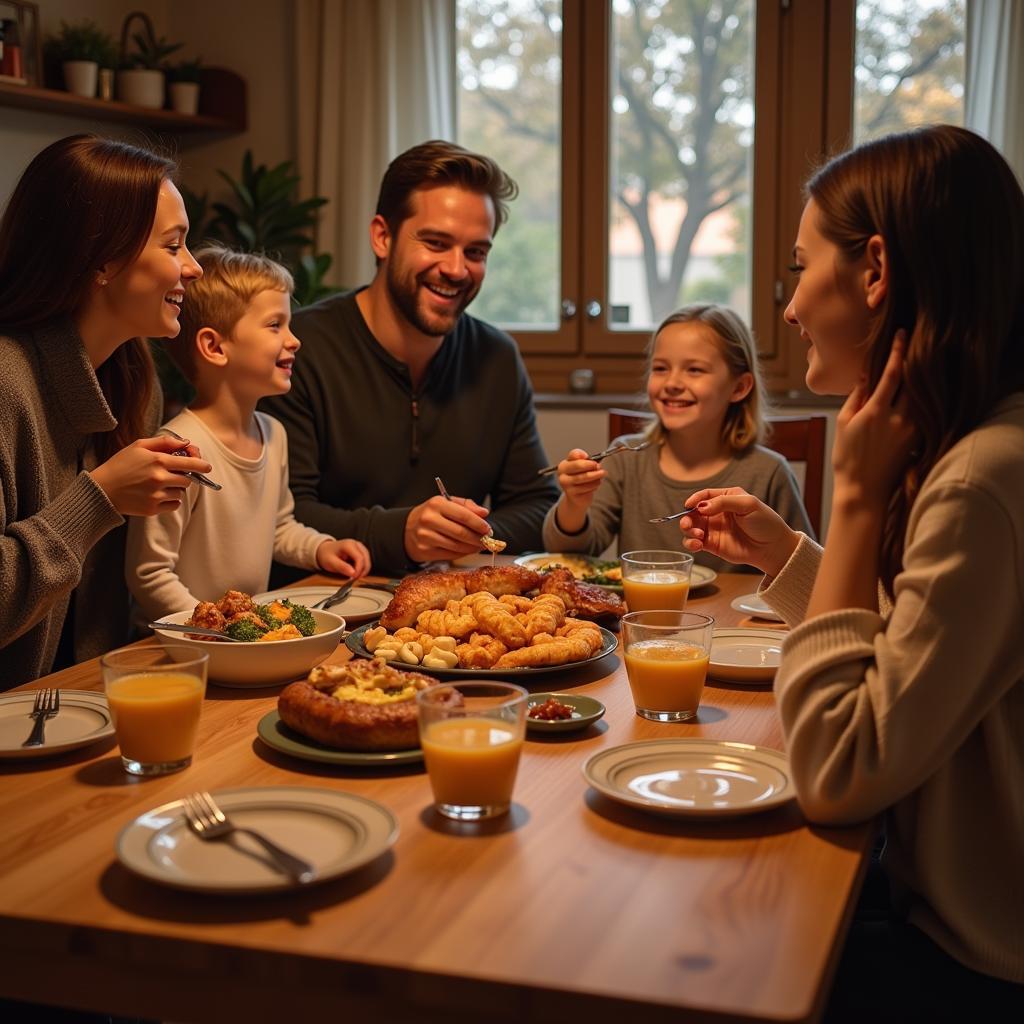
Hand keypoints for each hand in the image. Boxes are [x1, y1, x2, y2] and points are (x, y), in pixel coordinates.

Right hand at [89, 435, 212, 515]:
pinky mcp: (153, 509)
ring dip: (175, 489)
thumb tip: (186, 443)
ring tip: (157, 485)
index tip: (207, 467)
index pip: (190, 463)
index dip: (201, 465)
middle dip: (183, 476)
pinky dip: (170, 501)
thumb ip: (165, 442)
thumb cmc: (120, 465)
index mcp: (157, 460)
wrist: (101, 489)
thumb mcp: (139, 446)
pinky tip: (157, 495)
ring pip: (180, 493)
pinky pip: (174, 505)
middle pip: (187, 479)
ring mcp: (156, 495)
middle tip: (171, 474)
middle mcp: (159, 478)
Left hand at [316, 538, 370, 577]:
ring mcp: (360, 547)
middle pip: (366, 559)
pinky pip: (366, 560)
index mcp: (348, 545)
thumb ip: (342, 567)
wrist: (325, 550)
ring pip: (367, 560)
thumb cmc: (327, 555)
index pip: (359, 558)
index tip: (354, 578)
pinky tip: (356, 572)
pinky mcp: (361, 551)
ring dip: (364, 570)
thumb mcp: (330, 562)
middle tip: (355, 579)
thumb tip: (353, 573)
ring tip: (355, 577)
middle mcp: (356, 544)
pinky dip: (363, 568)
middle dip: (363, 571)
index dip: (359, 569)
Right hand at [404, 493, 490, 562]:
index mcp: (436, 504)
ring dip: (472, 548)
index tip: (488, 529)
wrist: (407, 528)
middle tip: (486, 540)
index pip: (463, 515)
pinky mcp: (424, 550)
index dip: (478, 524)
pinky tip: (467, 550)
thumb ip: (467, 506)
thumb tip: (484, 513)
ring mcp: (425, 536)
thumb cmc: (432, 515)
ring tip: (479, 546)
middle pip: (461, 532)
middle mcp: (429, 519)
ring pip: (456, 545)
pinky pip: (449, 554)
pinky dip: (462, 554)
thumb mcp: (447, 504)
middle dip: (477, 538)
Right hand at [557, 449, 604, 508]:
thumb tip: (584, 455)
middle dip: (592, 466)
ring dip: (596, 476)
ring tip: (602, 475)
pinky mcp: (571, 493)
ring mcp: (566, 484)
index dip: (585, 457)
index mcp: (564, 464)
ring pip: (584, 477)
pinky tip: (596, 484)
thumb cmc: (581, 479)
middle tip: (600, 467)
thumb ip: (582, 458)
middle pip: (578, 465)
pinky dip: (594, 485)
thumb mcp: (582, 466)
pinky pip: (586, 487)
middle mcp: (562, 473)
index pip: (574, 455)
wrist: (578, 497)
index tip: (594, 460)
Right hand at [679, 487, 798, 577]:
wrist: (773, 547)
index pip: (705, 495)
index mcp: (726, 498)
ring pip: (691, 527)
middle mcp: (716, 513)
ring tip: (698, 535)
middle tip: (688, 524)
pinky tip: (697, 544)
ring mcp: (713, 529)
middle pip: (693, 512)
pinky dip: (690, 543)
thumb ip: (724, 502)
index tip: (689, 505)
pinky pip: (694, 542)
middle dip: (687, 517)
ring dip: (688, 530)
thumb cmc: (765, 523)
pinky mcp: (712, 545)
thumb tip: (701, 507)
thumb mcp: (748, 504)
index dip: (695, 499)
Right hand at [831, 332, 918, 508]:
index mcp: (876, 411)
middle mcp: (898, 418)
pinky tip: (920, 391)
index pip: (893, 373)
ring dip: (921, 378)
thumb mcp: (844, 424)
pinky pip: (923, 412)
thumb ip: (857, 397)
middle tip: (919, 342)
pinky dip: (922, 399)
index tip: (903, 333)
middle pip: (914, 380)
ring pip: (921, 395)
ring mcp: (911, 430)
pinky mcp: (918, 440)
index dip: (898, 350)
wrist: (864, 491)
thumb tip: (866, 374)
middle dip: (916, 360)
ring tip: (921, 364)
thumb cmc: (847, 458)